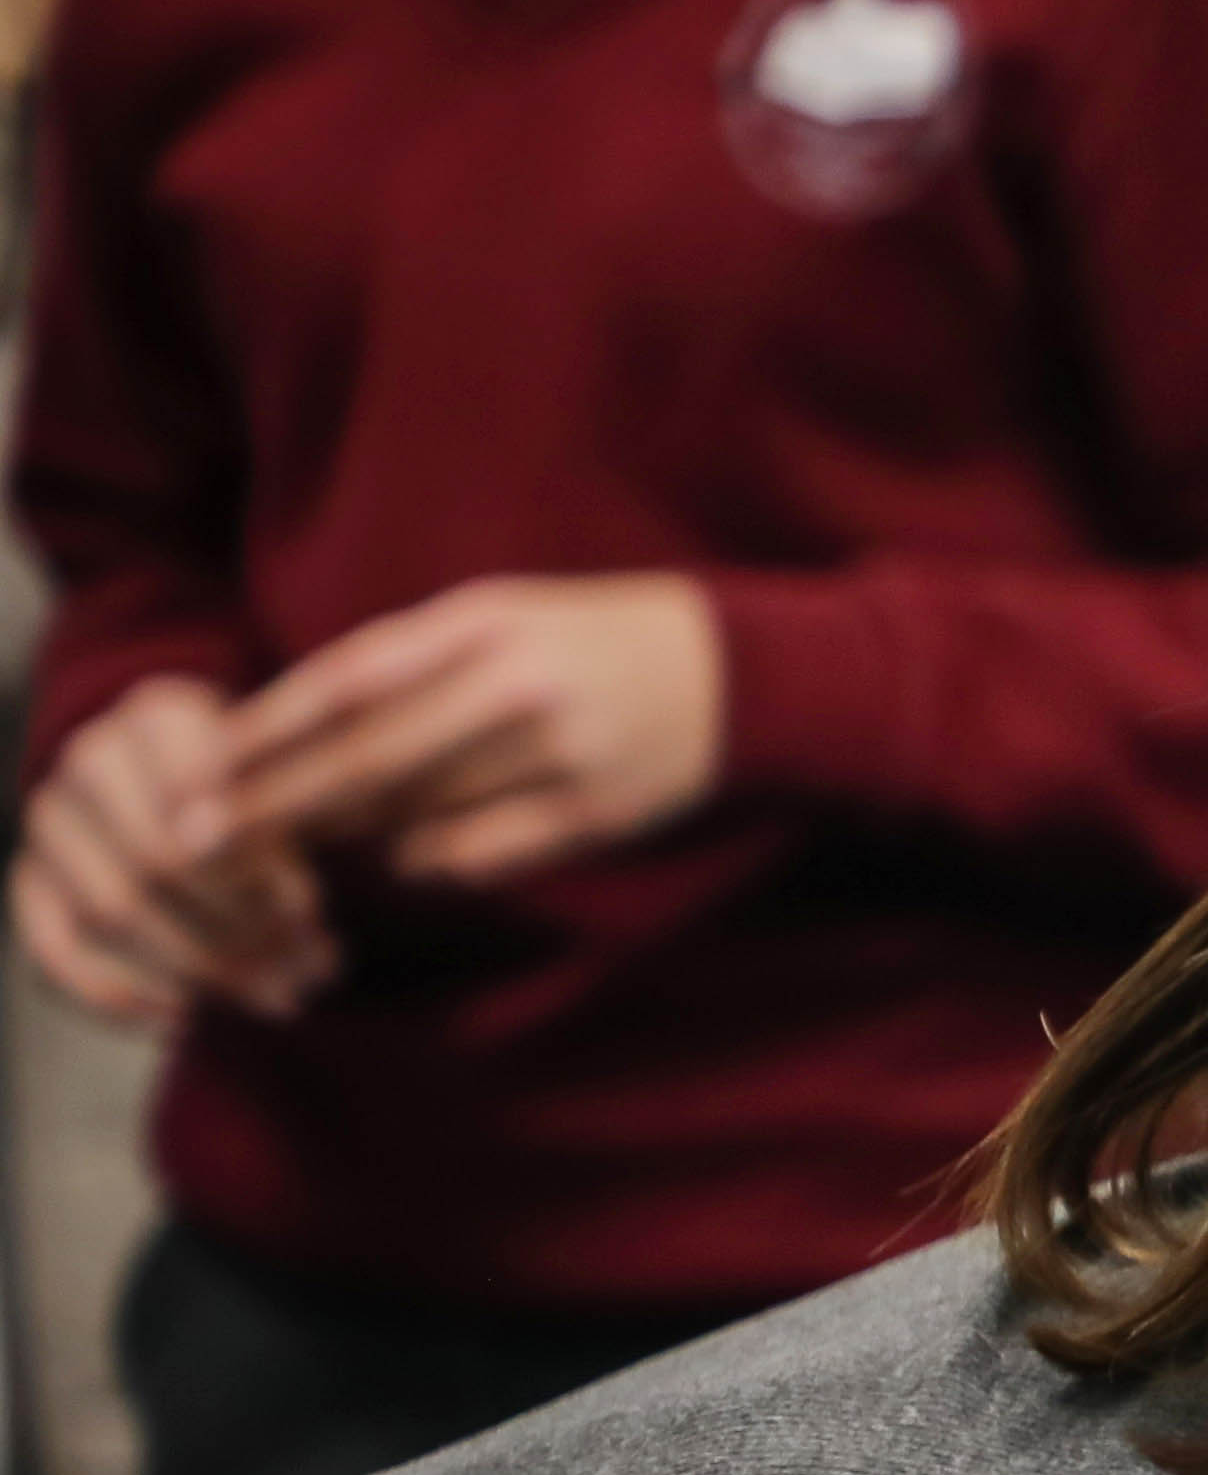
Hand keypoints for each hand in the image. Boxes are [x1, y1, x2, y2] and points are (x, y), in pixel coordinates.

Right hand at [14, 671, 328, 1029]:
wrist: (192, 783)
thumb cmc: (265, 787)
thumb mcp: (295, 788)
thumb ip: (292, 840)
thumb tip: (300, 931)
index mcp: (162, 716)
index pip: (198, 797)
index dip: (254, 868)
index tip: (310, 914)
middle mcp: (89, 760)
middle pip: (155, 863)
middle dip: (239, 932)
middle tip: (307, 974)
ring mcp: (50, 823)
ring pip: (113, 912)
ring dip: (201, 970)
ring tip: (278, 998)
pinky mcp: (28, 883)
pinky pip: (55, 950)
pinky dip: (121, 996)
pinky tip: (188, 1018)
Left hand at [212, 573, 729, 888]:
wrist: (742, 673)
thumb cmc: (594, 641)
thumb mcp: (502, 616)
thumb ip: (408, 662)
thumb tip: (300, 731)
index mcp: (487, 622)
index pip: (348, 681)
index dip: (265, 729)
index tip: (200, 768)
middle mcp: (519, 686)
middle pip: (369, 759)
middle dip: (274, 802)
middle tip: (200, 839)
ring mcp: (563, 754)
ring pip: (418, 813)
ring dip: (349, 832)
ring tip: (302, 842)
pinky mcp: (598, 813)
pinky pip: (480, 853)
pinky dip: (427, 857)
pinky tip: (410, 850)